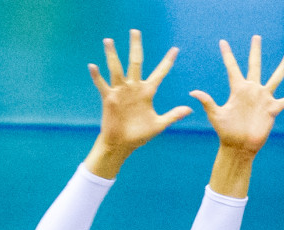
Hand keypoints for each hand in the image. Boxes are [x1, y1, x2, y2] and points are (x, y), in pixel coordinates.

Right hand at [88, 30, 190, 156]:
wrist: (123, 144)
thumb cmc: (140, 134)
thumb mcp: (159, 124)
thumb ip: (173, 115)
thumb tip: (190, 109)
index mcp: (147, 92)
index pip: (160, 73)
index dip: (168, 62)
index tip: (175, 49)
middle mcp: (134, 87)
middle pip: (136, 62)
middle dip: (136, 47)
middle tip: (135, 31)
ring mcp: (121, 91)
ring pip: (116, 69)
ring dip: (112, 55)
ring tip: (109, 40)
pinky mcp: (110, 98)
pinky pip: (102, 85)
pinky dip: (97, 76)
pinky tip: (93, 66)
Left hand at [190, 36, 283, 155]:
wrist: (239, 146)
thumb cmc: (226, 131)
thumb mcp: (216, 115)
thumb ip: (207, 101)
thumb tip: (193, 92)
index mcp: (237, 89)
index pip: (232, 67)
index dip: (227, 55)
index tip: (222, 42)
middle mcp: (251, 90)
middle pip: (255, 65)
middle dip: (255, 51)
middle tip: (256, 37)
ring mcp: (263, 99)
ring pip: (275, 79)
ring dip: (282, 67)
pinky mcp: (272, 109)